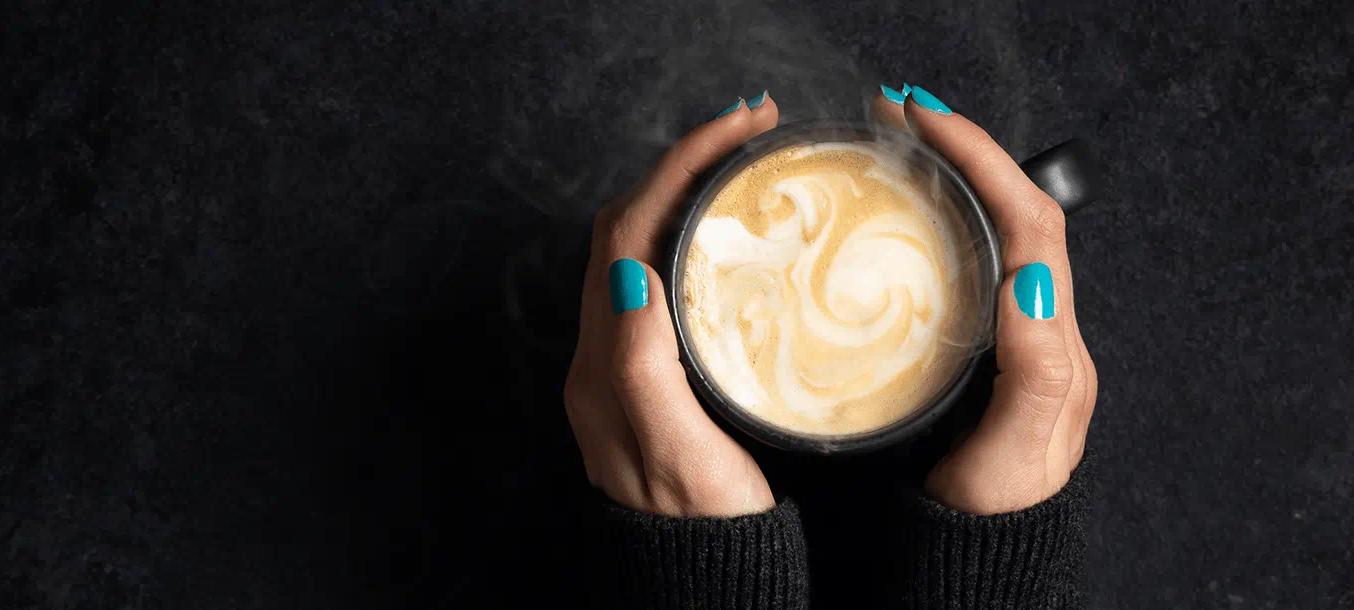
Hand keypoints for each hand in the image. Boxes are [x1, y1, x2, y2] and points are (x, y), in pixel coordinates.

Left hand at [563, 93, 782, 516]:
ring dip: (685, 199)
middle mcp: (603, 356)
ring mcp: (624, 366)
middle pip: (628, 229)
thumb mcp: (679, 448)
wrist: (704, 587)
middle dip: (681, 166)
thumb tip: (632, 270)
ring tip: (745, 168)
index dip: (679, 167)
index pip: (628, 234)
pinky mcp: (650, 380)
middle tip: (751, 132)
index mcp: (604, 365)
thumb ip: (648, 363)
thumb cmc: (703, 527)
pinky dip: (693, 242)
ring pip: (643, 252)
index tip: (741, 128)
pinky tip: (734, 240)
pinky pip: (661, 284)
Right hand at [886, 85, 1098, 514]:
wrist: (981, 567)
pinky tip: (903, 219)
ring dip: (954, 181)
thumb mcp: (1017, 454)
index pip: (1029, 223)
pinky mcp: (987, 354)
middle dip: (965, 152)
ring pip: (994, 236)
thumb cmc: (995, 516)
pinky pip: (972, 268)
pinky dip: (942, 224)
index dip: (981, 161)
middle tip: (902, 116)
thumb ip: (1035, 372)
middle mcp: (1045, 332)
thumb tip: (1033, 279)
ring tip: (900, 148)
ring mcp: (1018, 340)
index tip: (924, 121)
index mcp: (1055, 344)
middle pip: (1016, 214)